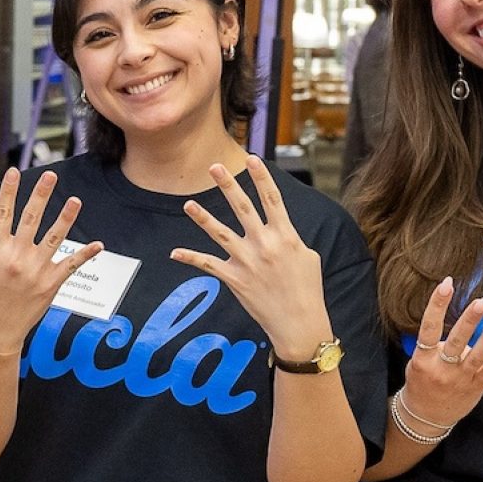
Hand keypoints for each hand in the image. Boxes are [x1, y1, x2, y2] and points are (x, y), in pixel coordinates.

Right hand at [0, 166, 96, 355]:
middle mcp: (17, 256)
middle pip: (30, 217)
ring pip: (54, 236)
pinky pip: (72, 264)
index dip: (8, 191)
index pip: (3, 213)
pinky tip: (98, 244)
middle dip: (41, 194)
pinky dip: (86, 254)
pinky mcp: (51, 282)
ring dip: (65, 217)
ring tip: (74, 200)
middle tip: (50, 176)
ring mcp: (36, 268)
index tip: (14, 172)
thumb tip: (1, 233)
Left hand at [171, 157, 332, 355]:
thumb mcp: (308, 256)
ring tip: (188, 203)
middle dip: (228, 185)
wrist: (299, 322)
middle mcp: (264, 244)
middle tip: (214, 167)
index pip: (272, 199)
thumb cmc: (307, 289)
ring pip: (220, 233)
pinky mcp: (234, 278)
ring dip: (203, 217)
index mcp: (286, 235)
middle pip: (243, 208)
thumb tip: (279, 230)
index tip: (251, 159)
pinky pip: (208, 264)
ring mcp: (247, 261)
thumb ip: (290, 238)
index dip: (261, 177)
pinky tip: (174, 252)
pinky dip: (190, 257)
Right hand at [399, 277, 482, 428]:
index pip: (429, 327)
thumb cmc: (423, 382)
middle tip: (481, 301)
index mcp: (423, 358)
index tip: (447, 283)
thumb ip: (435, 344)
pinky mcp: (475, 387)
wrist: (426, 416)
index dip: (437, 304)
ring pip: (476, 356)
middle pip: (456, 340)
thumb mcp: (419, 362)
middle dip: (469, 320)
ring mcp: (460, 378)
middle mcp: (441, 367)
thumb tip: (462, 321)